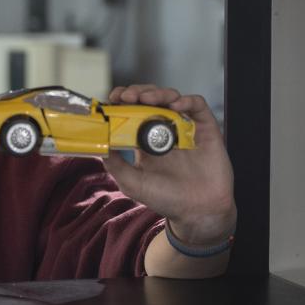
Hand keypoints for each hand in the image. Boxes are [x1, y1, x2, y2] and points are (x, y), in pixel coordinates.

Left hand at [103, 85, 235, 244]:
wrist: (197, 212)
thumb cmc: (166, 199)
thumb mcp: (132, 183)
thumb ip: (115, 164)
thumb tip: (99, 143)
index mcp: (143, 139)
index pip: (131, 110)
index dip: (121, 101)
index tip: (112, 99)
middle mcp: (163, 130)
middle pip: (149, 98)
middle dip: (137, 92)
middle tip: (127, 96)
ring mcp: (184, 127)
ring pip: (170, 97)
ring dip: (157, 93)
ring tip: (147, 99)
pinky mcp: (205, 128)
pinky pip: (197, 106)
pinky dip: (187, 100)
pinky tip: (176, 106)